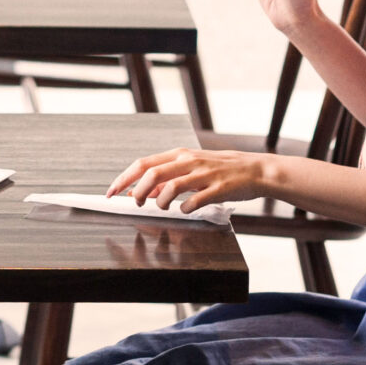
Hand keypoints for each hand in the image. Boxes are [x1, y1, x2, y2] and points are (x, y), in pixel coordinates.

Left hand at [109, 148, 274, 214]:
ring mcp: (203, 174)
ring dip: (160, 202)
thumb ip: (168, 179)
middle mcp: (188, 161)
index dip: (124, 179)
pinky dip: (185, 209)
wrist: (254, 170)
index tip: (111, 192)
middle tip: (136, 204)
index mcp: (179, 155)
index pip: (143, 164)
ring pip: (171, 188)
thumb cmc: (220, 170)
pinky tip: (186, 210)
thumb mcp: (191, 169)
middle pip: (152, 174)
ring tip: (164, 208)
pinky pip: (195, 201)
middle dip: (137, 192)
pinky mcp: (218, 188)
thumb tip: (145, 192)